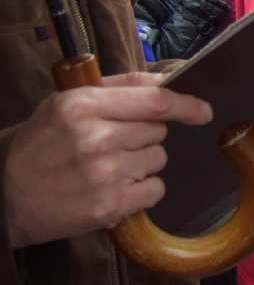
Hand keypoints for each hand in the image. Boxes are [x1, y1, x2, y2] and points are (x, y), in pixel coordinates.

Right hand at [2, 72, 213, 248]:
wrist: (3, 195)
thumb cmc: (40, 145)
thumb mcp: (67, 103)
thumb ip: (120, 88)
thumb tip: (168, 78)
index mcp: (83, 106)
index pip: (155, 101)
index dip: (186, 104)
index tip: (203, 110)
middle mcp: (96, 138)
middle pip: (158, 132)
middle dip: (144, 136)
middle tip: (111, 145)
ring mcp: (105, 174)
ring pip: (158, 159)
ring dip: (141, 163)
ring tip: (105, 168)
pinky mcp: (110, 206)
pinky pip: (155, 189)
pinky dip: (142, 191)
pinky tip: (113, 188)